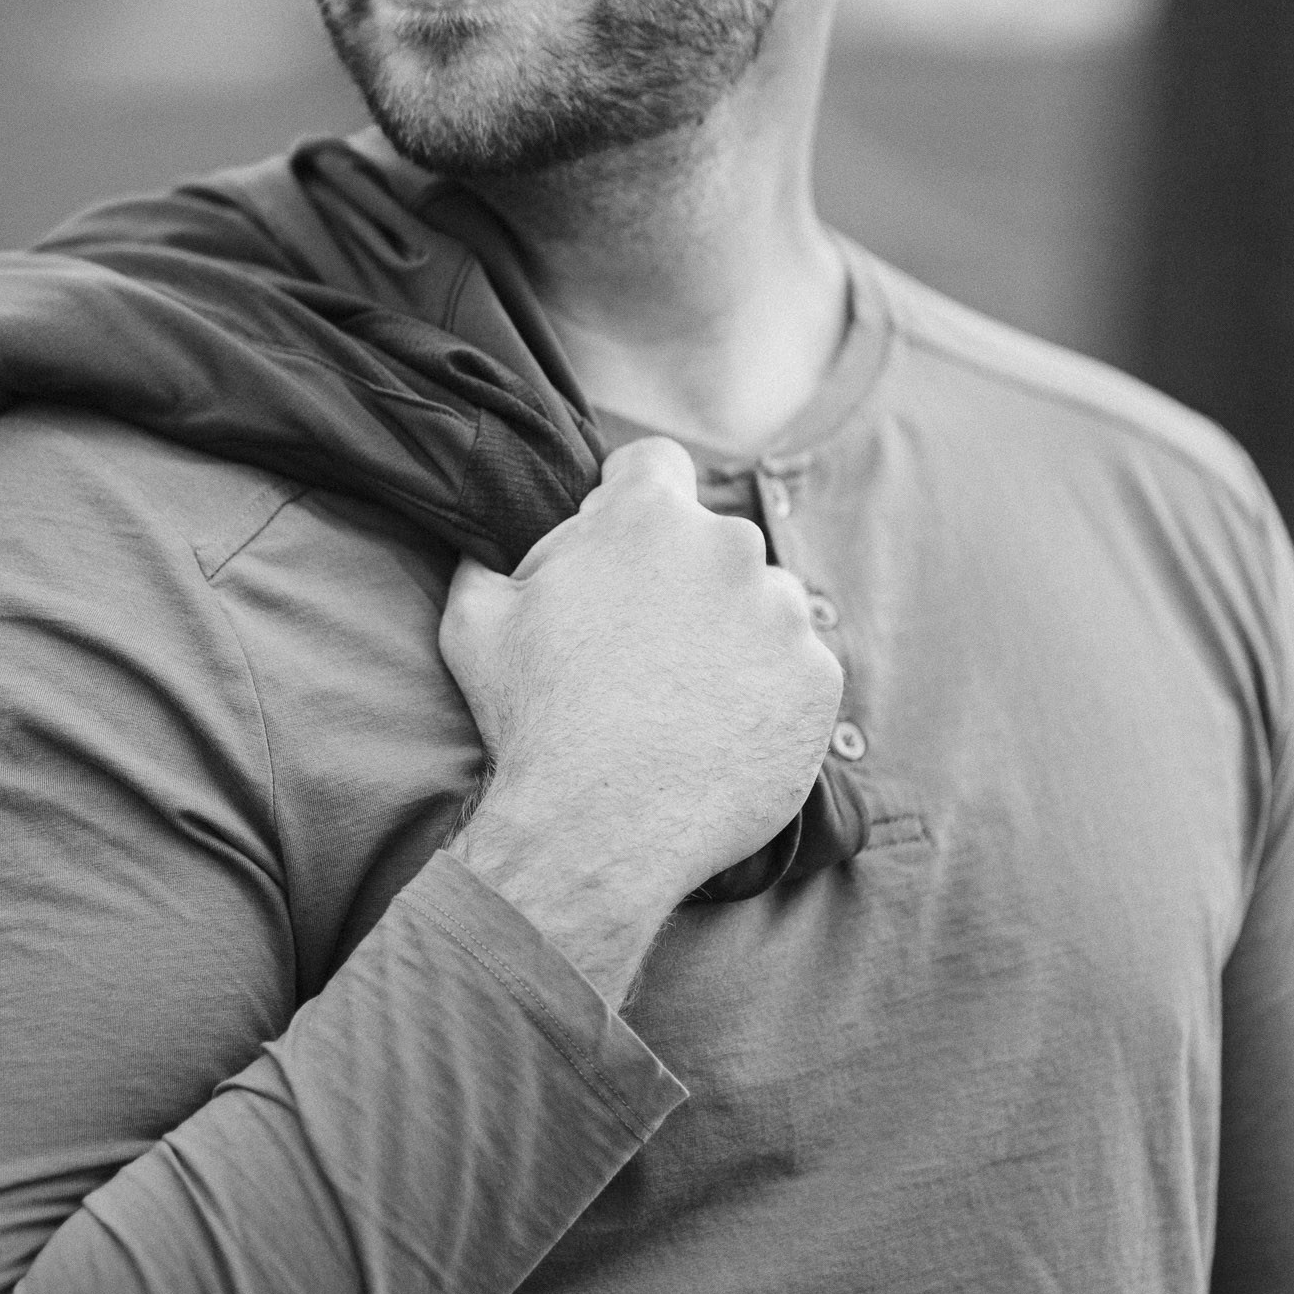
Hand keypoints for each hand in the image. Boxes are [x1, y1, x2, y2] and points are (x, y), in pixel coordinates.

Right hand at [440, 436, 842, 1006]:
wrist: (596, 830)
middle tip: (642, 647)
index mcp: (647, 515)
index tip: (621, 547)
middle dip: (681, 578)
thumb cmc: (532, 718)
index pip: (655, 463)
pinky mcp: (818, 680)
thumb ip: (486, 557)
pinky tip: (719, 730)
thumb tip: (486, 538)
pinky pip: (795, 669)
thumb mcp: (475, 620)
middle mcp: (728, 546)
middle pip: (711, 540)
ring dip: (733, 633)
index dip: (630, 498)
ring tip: (683, 699)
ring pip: (762, 603)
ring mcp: (782, 614)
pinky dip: (767, 692)